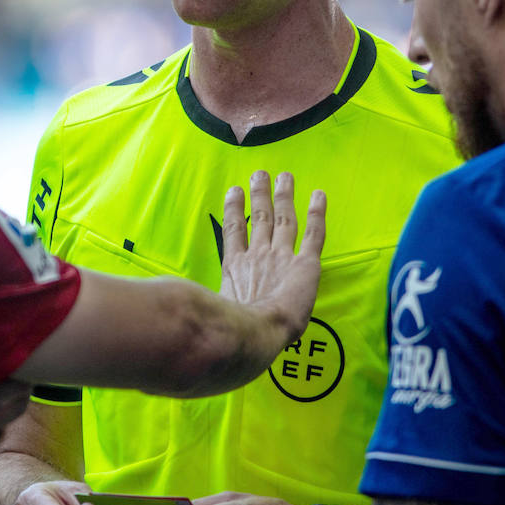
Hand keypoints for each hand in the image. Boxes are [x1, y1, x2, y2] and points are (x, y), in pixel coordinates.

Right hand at [218, 171, 325, 342]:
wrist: (254, 329)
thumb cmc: (230, 326)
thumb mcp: (211, 308)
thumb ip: (203, 298)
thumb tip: (185, 302)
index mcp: (235, 267)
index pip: (235, 231)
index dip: (234, 210)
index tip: (234, 190)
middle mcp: (258, 256)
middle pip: (260, 218)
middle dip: (261, 195)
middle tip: (260, 174)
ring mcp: (282, 257)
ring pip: (284, 219)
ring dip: (284, 196)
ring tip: (284, 176)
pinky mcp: (305, 264)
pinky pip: (313, 233)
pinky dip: (316, 213)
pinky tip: (318, 196)